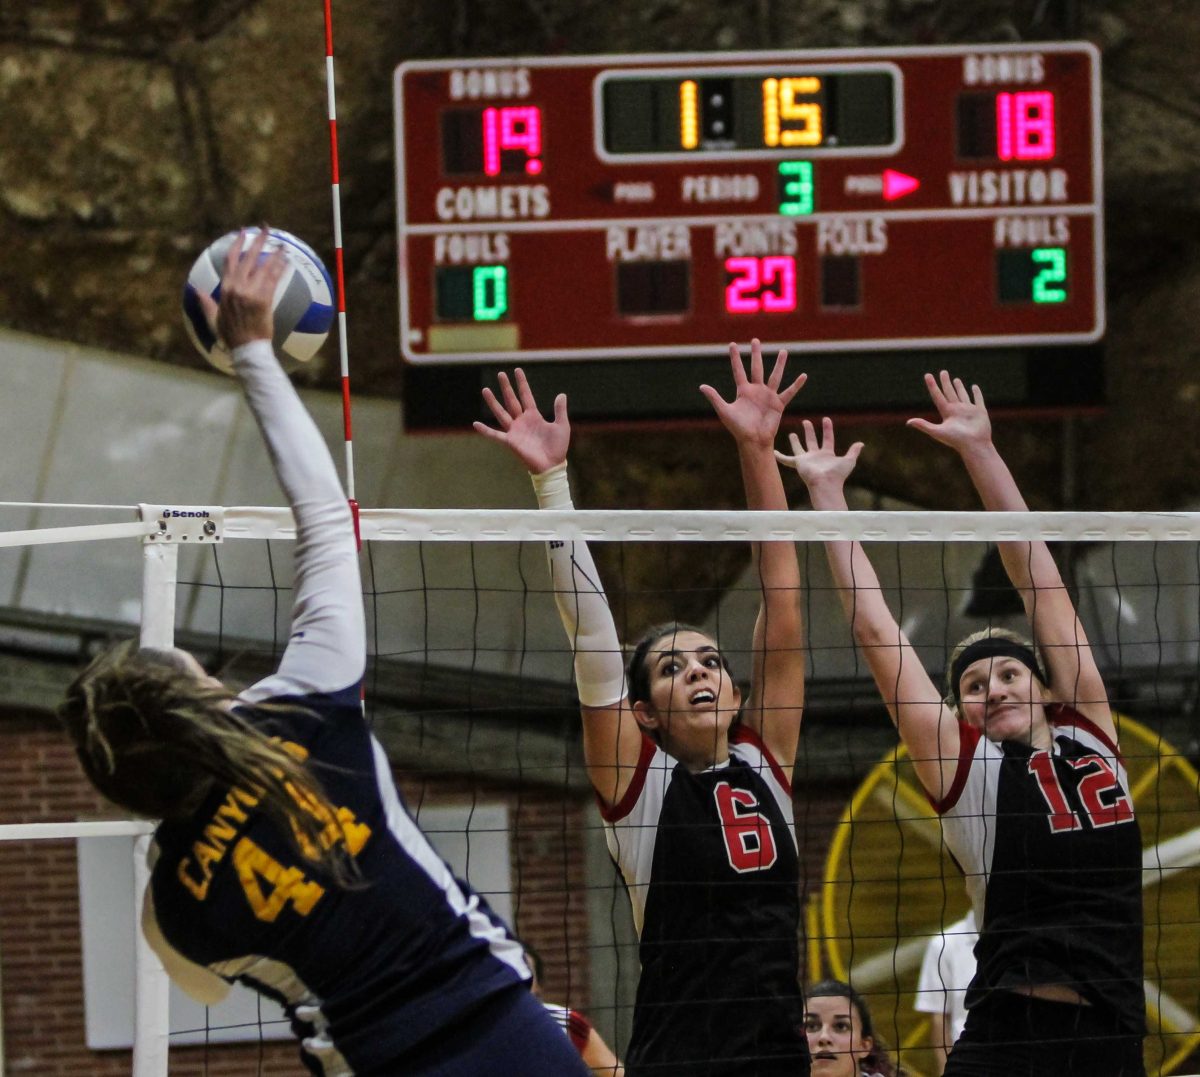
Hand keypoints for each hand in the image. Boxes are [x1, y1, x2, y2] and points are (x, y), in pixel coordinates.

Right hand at [197, 229, 285, 350]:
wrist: (246, 348)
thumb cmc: (231, 335)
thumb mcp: (214, 318)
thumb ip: (206, 302)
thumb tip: (196, 291)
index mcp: (225, 288)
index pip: (231, 260)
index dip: (237, 244)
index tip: (242, 233)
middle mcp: (237, 287)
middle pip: (249, 257)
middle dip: (258, 240)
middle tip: (265, 228)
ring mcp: (251, 292)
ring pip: (263, 266)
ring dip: (274, 253)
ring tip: (281, 243)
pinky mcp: (264, 299)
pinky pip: (274, 279)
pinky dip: (281, 268)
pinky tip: (287, 260)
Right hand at [473, 368, 569, 473]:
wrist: (552, 465)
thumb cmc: (558, 447)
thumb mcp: (562, 426)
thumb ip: (560, 410)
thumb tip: (561, 394)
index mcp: (534, 416)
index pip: (526, 395)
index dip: (522, 383)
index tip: (517, 370)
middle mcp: (522, 421)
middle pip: (512, 400)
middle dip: (506, 387)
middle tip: (500, 374)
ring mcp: (515, 431)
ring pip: (501, 413)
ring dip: (493, 402)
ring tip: (485, 389)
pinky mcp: (511, 442)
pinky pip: (495, 435)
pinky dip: (485, 430)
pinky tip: (475, 424)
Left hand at [701, 338, 805, 449]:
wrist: (753, 440)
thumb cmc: (738, 428)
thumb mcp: (725, 411)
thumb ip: (715, 397)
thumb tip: (702, 386)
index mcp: (743, 391)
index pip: (738, 370)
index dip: (735, 358)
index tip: (733, 345)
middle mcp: (756, 390)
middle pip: (756, 368)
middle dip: (756, 354)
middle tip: (755, 341)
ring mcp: (768, 396)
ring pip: (774, 376)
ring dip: (779, 364)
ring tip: (784, 351)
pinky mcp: (778, 404)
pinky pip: (789, 392)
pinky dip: (796, 385)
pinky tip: (803, 376)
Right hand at [774, 417, 862, 491]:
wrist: (826, 483)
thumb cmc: (837, 474)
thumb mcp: (849, 460)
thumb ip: (853, 451)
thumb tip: (861, 443)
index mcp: (827, 455)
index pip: (827, 439)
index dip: (827, 429)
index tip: (826, 419)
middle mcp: (815, 456)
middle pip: (812, 441)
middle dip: (810, 431)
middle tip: (806, 422)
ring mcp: (806, 460)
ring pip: (799, 447)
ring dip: (795, 441)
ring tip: (792, 434)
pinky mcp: (798, 463)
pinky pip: (787, 459)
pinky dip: (780, 457)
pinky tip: (773, 453)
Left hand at [907, 371, 991, 453]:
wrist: (974, 445)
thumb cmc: (956, 440)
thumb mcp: (938, 432)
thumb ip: (923, 425)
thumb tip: (908, 422)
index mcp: (947, 413)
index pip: (938, 396)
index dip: (932, 386)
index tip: (928, 375)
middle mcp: (957, 410)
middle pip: (949, 393)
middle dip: (945, 383)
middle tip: (943, 372)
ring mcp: (968, 410)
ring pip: (962, 395)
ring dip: (959, 387)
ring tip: (955, 379)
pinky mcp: (980, 412)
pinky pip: (978, 399)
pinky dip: (976, 393)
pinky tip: (974, 387)